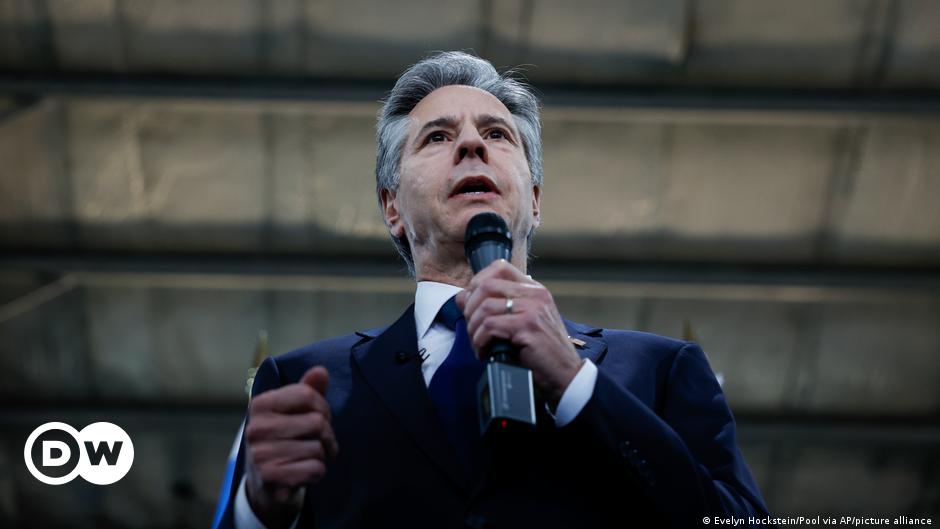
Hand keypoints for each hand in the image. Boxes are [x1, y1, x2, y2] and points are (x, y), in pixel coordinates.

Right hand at [244, 366, 338, 528]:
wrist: (264, 483)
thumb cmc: (283, 439)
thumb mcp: (293, 411)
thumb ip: (307, 390)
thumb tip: (321, 371)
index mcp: (260, 405)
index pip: (307, 394)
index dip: (323, 407)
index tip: (321, 417)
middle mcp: (256, 428)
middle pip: (317, 422)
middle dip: (327, 434)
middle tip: (320, 442)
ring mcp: (260, 454)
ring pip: (317, 448)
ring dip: (322, 455)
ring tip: (310, 457)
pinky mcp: (270, 477)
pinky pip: (314, 469)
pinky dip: (317, 472)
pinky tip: (304, 472)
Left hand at [456, 260, 582, 404]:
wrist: (566, 375)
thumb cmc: (543, 352)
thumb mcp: (520, 323)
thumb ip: (495, 307)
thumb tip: (462, 296)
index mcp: (534, 290)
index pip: (499, 267)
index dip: (477, 281)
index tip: (471, 302)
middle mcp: (535, 295)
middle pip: (486, 286)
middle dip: (470, 309)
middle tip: (472, 329)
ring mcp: (532, 309)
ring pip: (485, 307)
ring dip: (474, 329)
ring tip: (478, 344)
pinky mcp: (527, 326)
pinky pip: (490, 326)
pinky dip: (480, 341)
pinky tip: (485, 352)